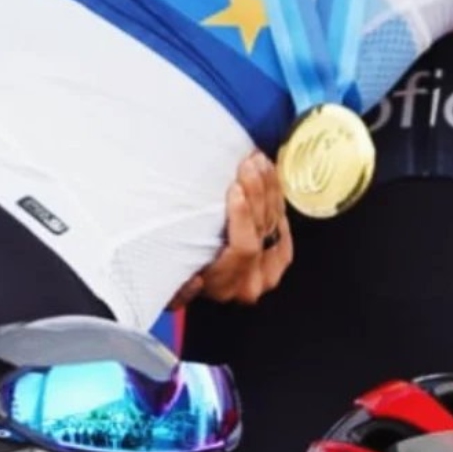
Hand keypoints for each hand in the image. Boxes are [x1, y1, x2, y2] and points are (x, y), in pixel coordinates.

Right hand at [169, 152, 289, 308]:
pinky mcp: (278, 255)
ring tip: (257, 160)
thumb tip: (196, 283)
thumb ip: (179, 290)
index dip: (243, 218)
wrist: (195, 276)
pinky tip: (267, 174)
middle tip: (248, 164)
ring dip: (267, 187)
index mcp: (224, 285)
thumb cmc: (176, 271)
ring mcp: (268, 269)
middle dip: (256, 192)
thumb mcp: (170, 283)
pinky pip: (282, 221)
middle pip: (261, 230)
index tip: (235, 189)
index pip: (243, 249)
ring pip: (274, 222)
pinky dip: (275, 194)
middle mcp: (250, 281)